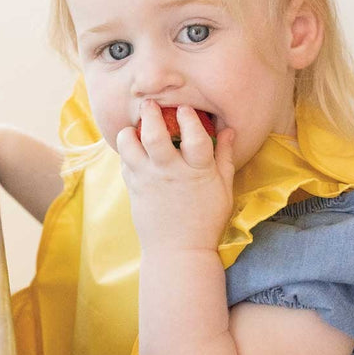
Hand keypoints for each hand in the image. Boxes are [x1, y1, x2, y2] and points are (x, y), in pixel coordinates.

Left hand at [115, 101, 235, 253]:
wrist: (179, 250)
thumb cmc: (206, 219)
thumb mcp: (223, 189)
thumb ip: (224, 157)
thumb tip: (229, 130)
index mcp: (198, 172)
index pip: (194, 137)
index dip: (189, 118)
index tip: (184, 108)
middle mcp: (170, 173)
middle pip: (155, 136)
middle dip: (150, 114)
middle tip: (149, 104)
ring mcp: (149, 180)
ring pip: (130, 147)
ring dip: (129, 132)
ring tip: (135, 127)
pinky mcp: (134, 188)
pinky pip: (124, 162)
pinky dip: (126, 151)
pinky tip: (133, 148)